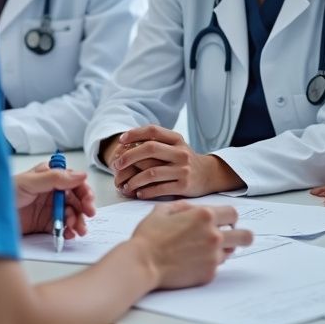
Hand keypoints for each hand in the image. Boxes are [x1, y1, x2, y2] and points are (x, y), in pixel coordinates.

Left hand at [13, 163, 95, 237]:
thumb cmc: (2, 194)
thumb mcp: (29, 183)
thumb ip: (55, 178)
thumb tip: (79, 175)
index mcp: (48, 176)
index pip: (73, 181)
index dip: (84, 191)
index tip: (88, 202)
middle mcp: (51, 191)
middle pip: (75, 199)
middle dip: (83, 208)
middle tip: (88, 216)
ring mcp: (49, 208)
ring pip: (71, 214)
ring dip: (77, 221)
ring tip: (77, 230)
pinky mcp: (44, 224)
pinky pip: (62, 227)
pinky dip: (68, 231)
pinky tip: (69, 235)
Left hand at [109, 126, 238, 197]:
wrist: (209, 175)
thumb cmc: (184, 160)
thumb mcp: (175, 146)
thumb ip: (156, 143)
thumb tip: (126, 144)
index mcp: (176, 139)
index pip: (153, 130)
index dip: (135, 133)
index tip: (121, 140)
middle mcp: (180, 152)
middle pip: (149, 149)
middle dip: (129, 156)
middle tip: (116, 165)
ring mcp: (183, 169)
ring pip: (151, 172)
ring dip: (134, 180)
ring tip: (125, 185)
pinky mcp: (184, 186)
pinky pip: (159, 189)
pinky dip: (145, 191)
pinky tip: (138, 193)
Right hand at [130, 202, 252, 288]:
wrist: (142, 263)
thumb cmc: (150, 236)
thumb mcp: (163, 210)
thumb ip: (184, 206)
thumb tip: (195, 209)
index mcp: (205, 216)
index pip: (233, 214)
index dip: (228, 217)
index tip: (223, 222)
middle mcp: (214, 236)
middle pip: (245, 236)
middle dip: (240, 235)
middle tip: (229, 238)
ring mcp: (213, 256)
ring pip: (231, 252)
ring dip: (221, 250)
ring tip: (200, 251)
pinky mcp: (209, 273)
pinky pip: (216, 266)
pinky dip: (207, 264)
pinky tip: (190, 262)